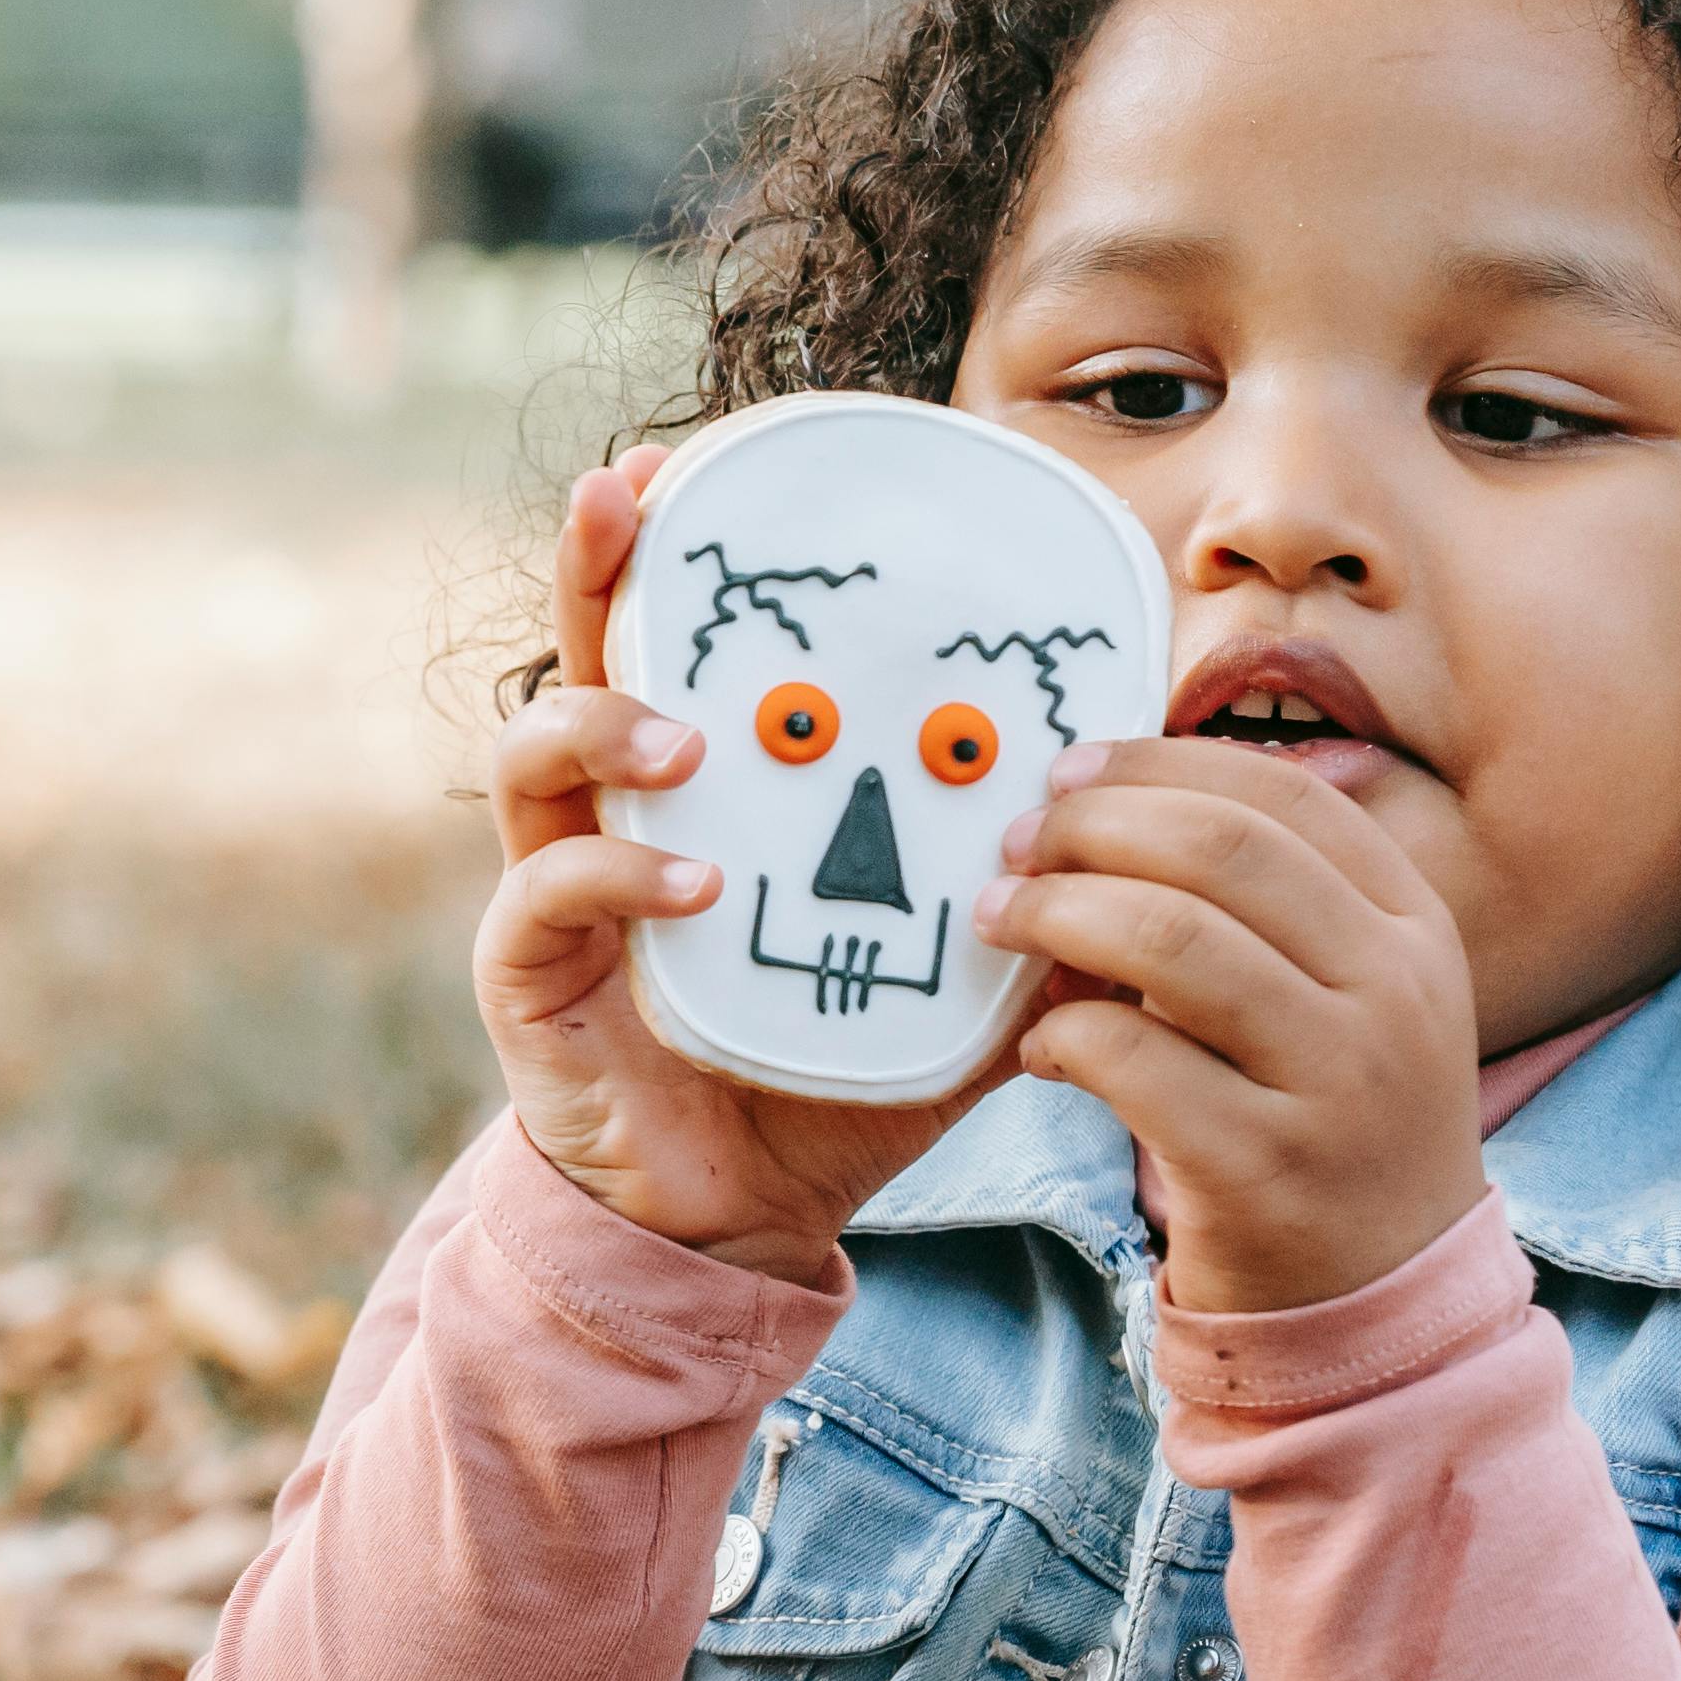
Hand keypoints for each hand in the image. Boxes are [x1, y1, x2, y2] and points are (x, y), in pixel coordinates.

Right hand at [479, 449, 1007, 1282]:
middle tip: (632, 494)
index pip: (682, 643)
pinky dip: (622, 872)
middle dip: (600, 567)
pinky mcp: (533, 976)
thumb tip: (1147, 818)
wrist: (746, 1218)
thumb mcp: (950, 965)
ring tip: (690, 734)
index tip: (695, 462)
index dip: (678, 550)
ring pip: (533, 759)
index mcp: (705, 788)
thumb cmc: (831, 1072)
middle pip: (580, 655)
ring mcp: (559, 889)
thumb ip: (1025, 890)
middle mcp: (613, 814)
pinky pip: (553, 896)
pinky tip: (696, 877)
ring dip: (608, 722)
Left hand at [974, 739, 1487, 1314]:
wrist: (1381, 1297)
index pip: (1283, 798)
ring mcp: (1337, 1083)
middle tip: (1018, 847)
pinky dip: (1061, 1036)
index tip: (1072, 773)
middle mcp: (1394, 993)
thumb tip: (1107, 808)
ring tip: (1004, 922)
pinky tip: (1041, 1051)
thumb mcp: (1343, 997)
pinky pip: (1130, 1060)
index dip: (1161, 767)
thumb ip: (1263, 908)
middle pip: (1220, 851)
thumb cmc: (1328, 1123)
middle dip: (1095, 829)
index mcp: (1414, 927)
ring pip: (1171, 939)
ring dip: (1059, 914)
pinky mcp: (1263, 1167)